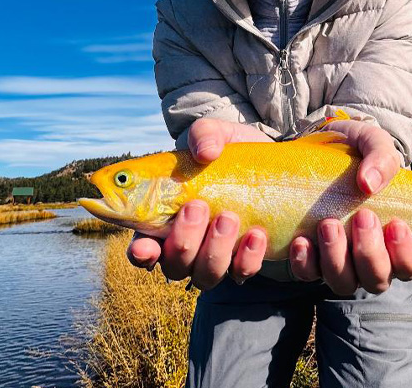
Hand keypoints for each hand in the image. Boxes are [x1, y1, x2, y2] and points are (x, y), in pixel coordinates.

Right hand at [126, 119, 271, 288]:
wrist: (270, 165)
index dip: (141, 253)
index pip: (143, 247)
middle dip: (183, 241)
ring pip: (206, 276)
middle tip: (197, 207)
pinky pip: (243, 272)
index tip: (145, 247)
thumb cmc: (229, 154)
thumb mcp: (216, 135)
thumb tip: (206, 152)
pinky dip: (248, 259)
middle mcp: (186, 248)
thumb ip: (204, 135)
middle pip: (174, 266)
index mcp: (163, 220)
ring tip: (229, 217)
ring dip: (214, 251)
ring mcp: (215, 258)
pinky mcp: (245, 260)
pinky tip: (257, 235)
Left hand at [291, 120, 411, 292]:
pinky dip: (304, 262)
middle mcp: (368, 258)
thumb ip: (381, 157)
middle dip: (370, 253)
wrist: (314, 147)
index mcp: (393, 238)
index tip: (397, 224)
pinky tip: (301, 240)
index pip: (409, 266)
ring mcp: (338, 261)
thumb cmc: (354, 151)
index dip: (406, 255)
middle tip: (362, 216)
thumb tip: (369, 184)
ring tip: (328, 223)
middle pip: (376, 281)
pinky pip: (307, 275)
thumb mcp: (372, 142)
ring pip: (343, 282)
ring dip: (336, 257)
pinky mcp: (309, 258)